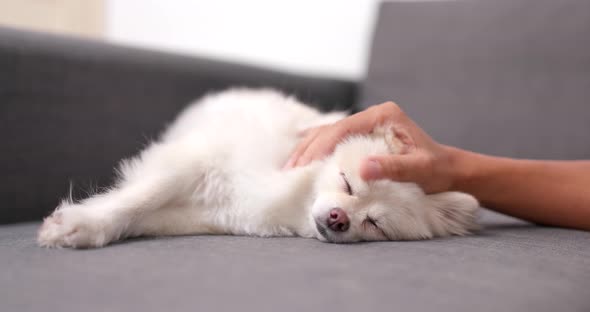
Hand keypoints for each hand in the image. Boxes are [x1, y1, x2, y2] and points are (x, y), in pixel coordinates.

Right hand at [284, 101, 458, 193]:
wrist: (448, 171)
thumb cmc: (437, 171)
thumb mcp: (420, 170)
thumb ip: (394, 168)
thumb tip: (362, 168)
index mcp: (383, 115)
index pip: (343, 128)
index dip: (320, 147)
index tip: (303, 167)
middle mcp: (372, 115)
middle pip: (330, 129)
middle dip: (308, 149)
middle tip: (289, 171)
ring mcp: (367, 124)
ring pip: (328, 133)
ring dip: (308, 150)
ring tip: (290, 170)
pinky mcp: (364, 136)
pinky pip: (334, 141)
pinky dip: (317, 152)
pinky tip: (304, 163)